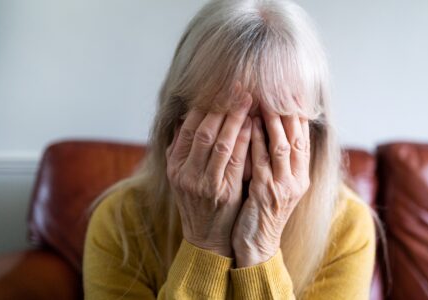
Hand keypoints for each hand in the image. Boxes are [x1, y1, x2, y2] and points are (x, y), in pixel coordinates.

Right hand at [166, 83, 251, 256]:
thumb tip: (185, 117)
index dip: (204, 105)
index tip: (219, 87)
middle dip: (221, 106)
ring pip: (219, 142)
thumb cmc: (199, 201)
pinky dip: (243, 139)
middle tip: (237, 86)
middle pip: (203, 131)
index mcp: (174, 165)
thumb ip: (181, 149)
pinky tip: (252, 123)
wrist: (207, 237)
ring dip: (234, 117)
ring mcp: (203, 183)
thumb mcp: (182, 176)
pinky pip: (234, 160)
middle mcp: (185, 172)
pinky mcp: (223, 192)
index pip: (188, 127)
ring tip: (247, 98)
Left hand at [231, 106, 310, 266]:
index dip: (298, 114)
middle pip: (297, 137)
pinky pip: (261, 160)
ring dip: (271, 121)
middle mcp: (297, 179)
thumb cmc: (262, 212)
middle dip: (287, 111)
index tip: (290, 92)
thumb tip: (272, 131)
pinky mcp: (265, 192)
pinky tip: (248, 124)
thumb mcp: (276, 185)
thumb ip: (277, 161)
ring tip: (262, 99)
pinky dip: (256, 140)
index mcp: (301, 176)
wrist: (257, 245)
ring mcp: (283, 186)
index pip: (304, 138)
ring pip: (281, 146)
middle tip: (277, 89)